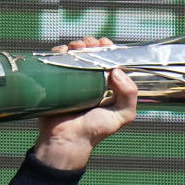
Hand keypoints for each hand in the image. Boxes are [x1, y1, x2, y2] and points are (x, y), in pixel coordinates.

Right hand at [31, 36, 138, 169]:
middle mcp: (90, 80)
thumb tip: (117, 70)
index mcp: (107, 85)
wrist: (66, 140)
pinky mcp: (55, 81)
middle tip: (89, 46)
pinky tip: (63, 52)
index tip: (105, 44)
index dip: (109, 49)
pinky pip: (56, 60)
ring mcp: (71, 80)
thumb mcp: (122, 115)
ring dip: (76, 45)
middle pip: (91, 53)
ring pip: (74, 54)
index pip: (110, 60)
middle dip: (91, 44)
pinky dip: (59, 51)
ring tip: (76, 47)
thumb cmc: (94, 130)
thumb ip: (129, 95)